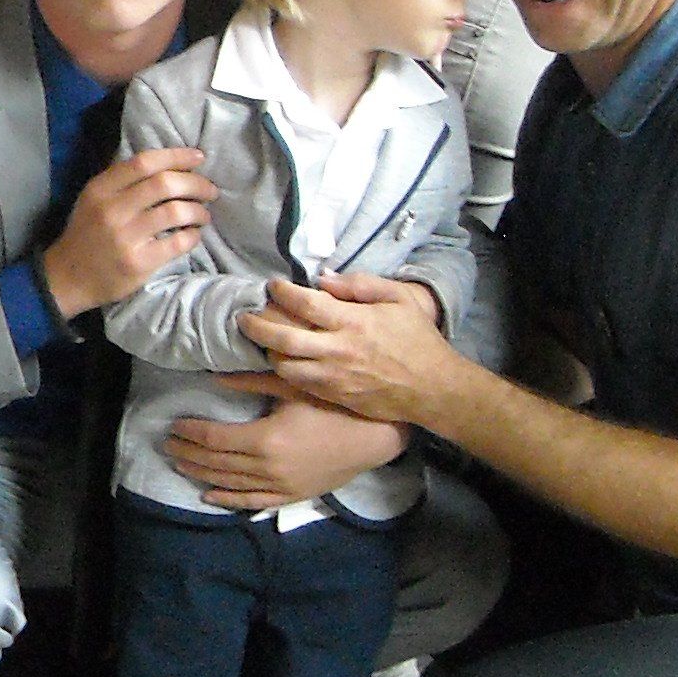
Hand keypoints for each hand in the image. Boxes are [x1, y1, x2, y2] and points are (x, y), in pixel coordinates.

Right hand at [37, 146, 215, 316]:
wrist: (68, 278)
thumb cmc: (87, 234)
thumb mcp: (93, 200)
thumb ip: (123, 181)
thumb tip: (169, 164)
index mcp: (100, 189)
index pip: (144, 162)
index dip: (177, 156)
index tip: (199, 158)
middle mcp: (111, 210)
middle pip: (164, 184)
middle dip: (196, 183)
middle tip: (209, 190)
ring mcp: (125, 238)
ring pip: (175, 211)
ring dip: (198, 210)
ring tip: (203, 214)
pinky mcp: (139, 263)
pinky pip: (178, 242)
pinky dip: (193, 235)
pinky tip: (193, 234)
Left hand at [165, 390, 409, 511]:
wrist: (375, 439)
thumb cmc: (334, 407)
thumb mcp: (291, 388)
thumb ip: (250, 383)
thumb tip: (213, 376)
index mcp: (265, 440)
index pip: (214, 438)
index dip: (190, 432)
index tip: (174, 424)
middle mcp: (268, 468)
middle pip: (216, 462)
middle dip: (189, 452)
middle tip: (167, 443)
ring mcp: (281, 486)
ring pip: (230, 483)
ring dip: (201, 474)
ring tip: (179, 463)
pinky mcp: (293, 496)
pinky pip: (253, 502)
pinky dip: (228, 500)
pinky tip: (209, 496)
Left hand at [240, 269, 462, 425]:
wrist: (434, 389)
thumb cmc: (418, 340)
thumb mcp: (399, 300)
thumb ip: (361, 285)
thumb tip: (324, 279)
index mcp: (353, 323)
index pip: (306, 304)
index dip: (282, 292)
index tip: (272, 285)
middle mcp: (338, 351)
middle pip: (284, 339)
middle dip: (257, 326)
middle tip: (243, 317)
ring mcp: (334, 378)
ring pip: (285, 367)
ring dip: (267, 353)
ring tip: (257, 342)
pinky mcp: (335, 397)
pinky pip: (298, 386)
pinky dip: (282, 374)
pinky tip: (274, 365)